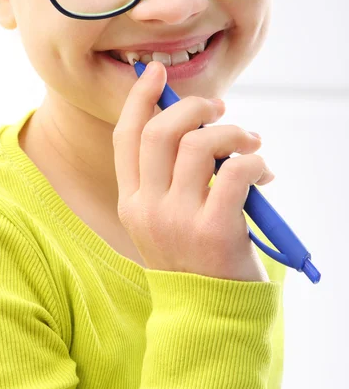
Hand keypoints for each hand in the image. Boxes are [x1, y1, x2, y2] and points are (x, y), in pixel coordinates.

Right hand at [113, 61, 274, 281]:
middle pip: (160, 131)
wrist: (210, 317)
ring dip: (233, 133)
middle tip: (221, 110)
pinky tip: (263, 175)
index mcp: (132, 202)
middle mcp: (147, 208)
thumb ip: (172, 177)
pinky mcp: (213, 231)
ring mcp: (177, 221)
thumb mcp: (167, 219)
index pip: (126, 137)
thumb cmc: (195, 259)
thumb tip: (203, 126)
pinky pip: (234, 171)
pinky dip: (254, 161)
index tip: (154, 72)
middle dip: (194, 107)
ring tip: (252, 143)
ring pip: (199, 145)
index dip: (139, 98)